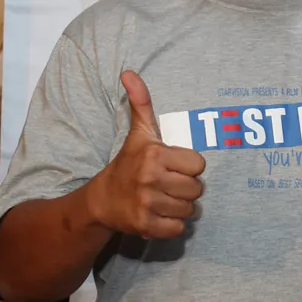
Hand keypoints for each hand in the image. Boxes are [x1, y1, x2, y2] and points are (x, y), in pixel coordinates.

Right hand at [87, 70, 205, 238]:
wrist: (102, 200)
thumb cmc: (128, 163)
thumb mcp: (138, 132)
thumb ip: (140, 102)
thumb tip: (129, 73)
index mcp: (155, 154)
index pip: (199, 164)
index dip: (190, 167)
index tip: (174, 167)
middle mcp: (151, 178)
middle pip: (196, 189)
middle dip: (186, 188)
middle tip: (169, 184)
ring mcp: (147, 203)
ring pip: (189, 210)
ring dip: (180, 207)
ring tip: (164, 199)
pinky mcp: (146, 225)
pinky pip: (178, 228)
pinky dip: (172, 225)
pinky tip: (159, 214)